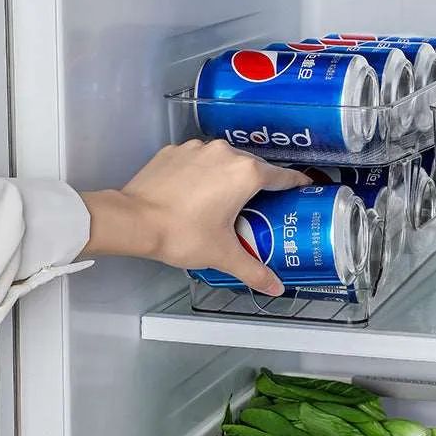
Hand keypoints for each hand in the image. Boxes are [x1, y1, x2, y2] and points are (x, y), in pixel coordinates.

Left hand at [79, 140, 309, 294]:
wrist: (133, 221)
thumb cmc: (180, 233)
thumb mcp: (224, 255)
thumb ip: (254, 270)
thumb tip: (274, 287)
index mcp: (245, 174)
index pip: (282, 176)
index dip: (295, 184)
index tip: (302, 189)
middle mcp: (224, 153)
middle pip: (253, 167)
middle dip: (258, 186)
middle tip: (261, 207)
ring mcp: (197, 149)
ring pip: (224, 161)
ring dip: (228, 178)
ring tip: (226, 203)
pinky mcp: (174, 151)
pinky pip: (198, 160)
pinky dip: (202, 174)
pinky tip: (197, 195)